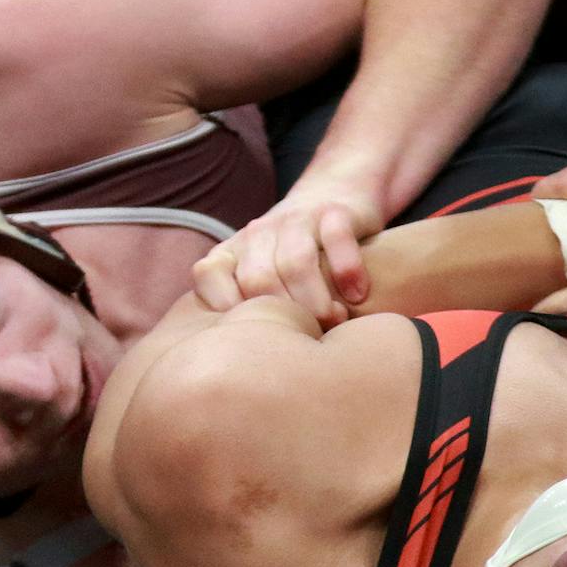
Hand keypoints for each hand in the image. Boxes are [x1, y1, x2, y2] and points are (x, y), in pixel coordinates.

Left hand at [192, 184, 384, 326]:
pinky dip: (347, 269)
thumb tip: (242, 371)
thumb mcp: (263, 282)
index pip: (208, 276)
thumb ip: (248, 314)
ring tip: (334, 322)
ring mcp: (294, 219)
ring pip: (296, 262)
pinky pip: (336, 237)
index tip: (258, 343)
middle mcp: (256, 233)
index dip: (228, 311)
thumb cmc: (295, 262)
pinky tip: (357, 294)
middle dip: (284, 315)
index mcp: (232, 252)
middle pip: (257, 278)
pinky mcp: (333, 211)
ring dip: (316, 300)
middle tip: (307, 342)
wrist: (334, 195)